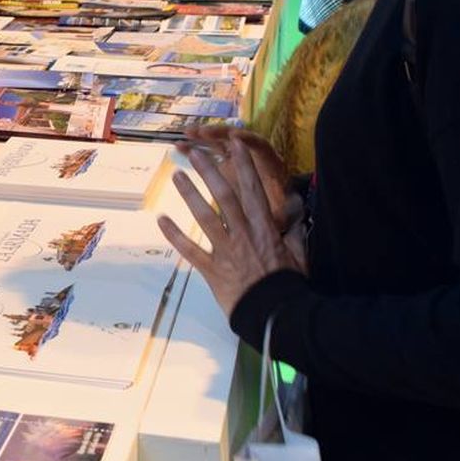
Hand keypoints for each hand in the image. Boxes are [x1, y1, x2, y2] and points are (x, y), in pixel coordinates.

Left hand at [157, 135, 307, 315]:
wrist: (276, 316)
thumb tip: (298, 220)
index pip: (252, 190)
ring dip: (189, 194)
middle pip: (224, 197)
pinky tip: (161, 219)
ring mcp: (225, 251)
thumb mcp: (298, 258)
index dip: (243, 165)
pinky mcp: (211, 270)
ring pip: (204, 217)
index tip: (234, 145)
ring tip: (177, 175)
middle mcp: (243, 235)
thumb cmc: (289, 287)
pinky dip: (174, 235)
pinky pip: (190, 250)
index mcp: (264, 229)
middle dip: (209, 172)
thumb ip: (294, 236)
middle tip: (194, 152)